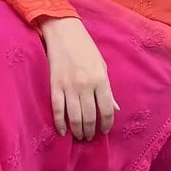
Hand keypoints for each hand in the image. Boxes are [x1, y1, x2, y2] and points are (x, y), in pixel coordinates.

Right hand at [38, 17, 117, 140]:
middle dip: (90, 131)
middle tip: (90, 137)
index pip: (107, 109)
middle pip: (90, 116)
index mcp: (101, 79)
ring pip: (74, 117)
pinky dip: (60, 123)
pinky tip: (63, 131)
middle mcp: (86, 85)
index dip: (107, 124)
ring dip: (78, 130)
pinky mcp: (55, 86)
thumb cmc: (86, 48)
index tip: (104, 130)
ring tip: (80, 136)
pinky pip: (57, 109)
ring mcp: (69, 86)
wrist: (64, 33)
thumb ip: (108, 89)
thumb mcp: (102, 66)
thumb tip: (115, 108)